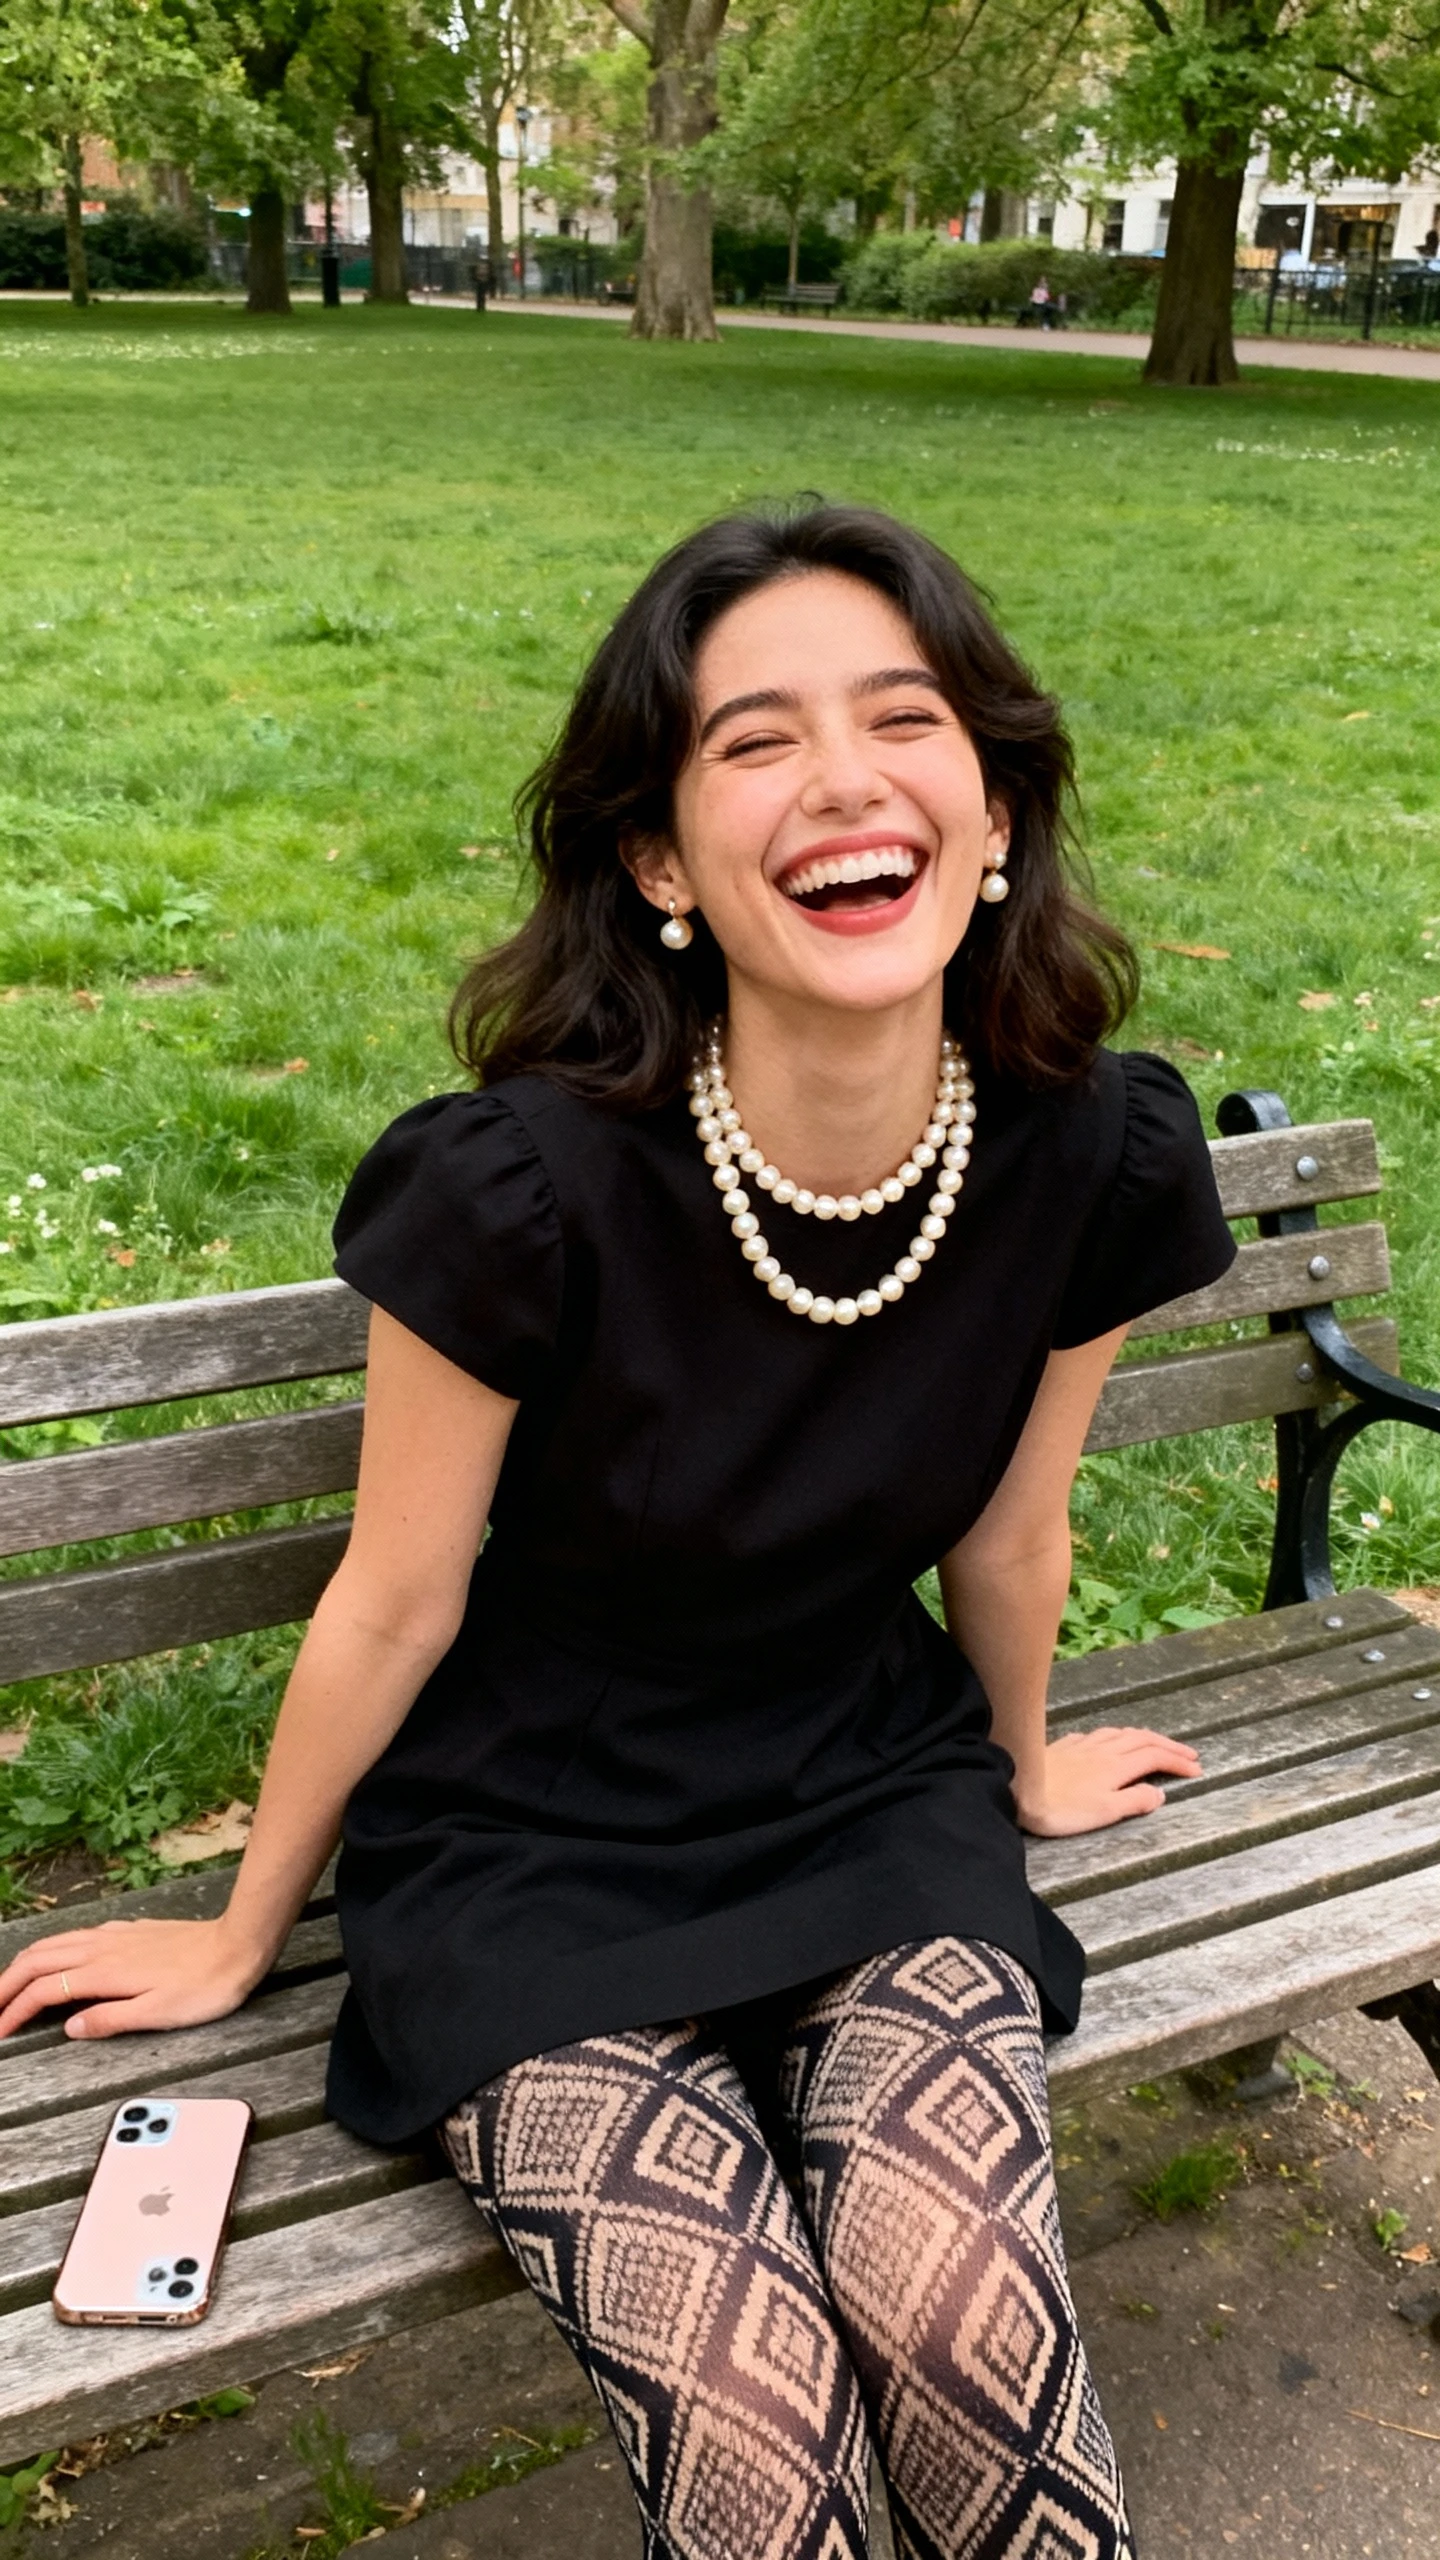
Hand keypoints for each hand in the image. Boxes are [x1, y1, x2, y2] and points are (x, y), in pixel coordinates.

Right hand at [0, 1916, 267, 2042]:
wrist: (238, 1945)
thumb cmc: (204, 1985)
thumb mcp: (157, 2014)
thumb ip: (110, 2020)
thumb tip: (70, 2027)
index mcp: (103, 1972)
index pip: (44, 1991)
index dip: (14, 2012)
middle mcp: (102, 1947)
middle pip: (38, 1959)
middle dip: (6, 1983)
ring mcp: (115, 1935)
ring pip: (55, 1942)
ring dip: (26, 1963)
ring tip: (10, 1983)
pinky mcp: (130, 1931)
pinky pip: (78, 1935)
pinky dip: (54, 1948)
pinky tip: (60, 1957)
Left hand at [1015, 1724, 1200, 1837]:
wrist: (1017, 1788)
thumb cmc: (1061, 1808)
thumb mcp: (1104, 1812)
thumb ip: (1134, 1801)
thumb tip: (1160, 1793)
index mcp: (1116, 1767)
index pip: (1155, 1758)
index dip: (1177, 1762)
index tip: (1196, 1770)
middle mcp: (1103, 1750)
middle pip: (1143, 1740)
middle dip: (1168, 1746)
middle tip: (1189, 1754)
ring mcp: (1083, 1745)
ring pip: (1121, 1733)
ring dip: (1144, 1736)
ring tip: (1156, 1743)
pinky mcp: (1064, 1746)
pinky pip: (1098, 1734)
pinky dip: (1115, 1735)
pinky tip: (1108, 1740)